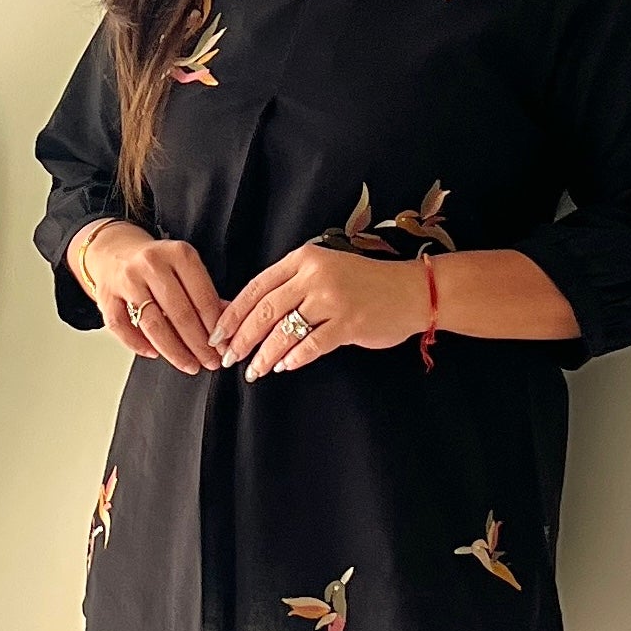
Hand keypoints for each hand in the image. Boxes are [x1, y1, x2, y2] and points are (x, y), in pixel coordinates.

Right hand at [78, 221, 224, 371]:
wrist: (114, 250)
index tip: (223, 345)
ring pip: (153, 323)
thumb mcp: (184, 269)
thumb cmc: (155, 264)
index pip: (202, 296)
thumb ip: (205, 295)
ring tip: (189, 364)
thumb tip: (227, 325)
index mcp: (177, 254)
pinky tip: (154, 353)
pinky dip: (138, 344)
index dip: (215, 326)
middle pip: (180, 313)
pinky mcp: (106, 296)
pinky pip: (122, 327)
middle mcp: (151, 264)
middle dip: (198, 344)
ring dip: (174, 350)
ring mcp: (126, 280)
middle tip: (210, 361)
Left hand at [210, 245, 430, 379]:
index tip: (218, 334)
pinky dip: (294, 358)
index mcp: (304, 259)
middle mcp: (315, 275)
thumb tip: (249, 316)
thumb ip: (291, 287)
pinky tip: (284, 367)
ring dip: (265, 355)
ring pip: (284, 331)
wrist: (412, 291)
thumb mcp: (325, 271)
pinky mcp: (349, 323)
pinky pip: (311, 345)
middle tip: (229, 358)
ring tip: (254, 371)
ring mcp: (332, 299)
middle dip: (242, 338)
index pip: (256, 286)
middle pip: (265, 310)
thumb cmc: (364, 284)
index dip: (233, 313)